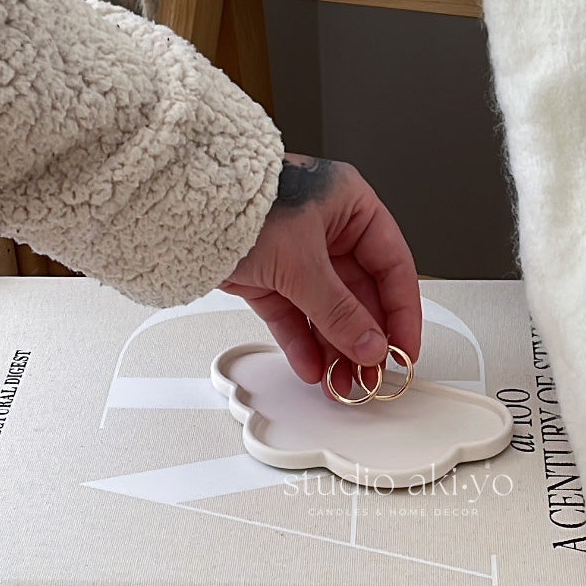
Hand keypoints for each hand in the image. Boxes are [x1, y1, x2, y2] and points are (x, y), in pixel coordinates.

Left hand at [220, 154, 421, 391]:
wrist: (180, 206)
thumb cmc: (240, 203)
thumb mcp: (301, 263)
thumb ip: (339, 311)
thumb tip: (370, 345)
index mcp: (349, 205)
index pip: (392, 264)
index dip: (402, 312)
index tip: (405, 348)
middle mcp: (327, 227)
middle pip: (359, 293)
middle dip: (363, 339)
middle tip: (371, 375)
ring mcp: (296, 252)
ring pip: (326, 309)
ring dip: (335, 348)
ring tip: (341, 382)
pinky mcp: (267, 275)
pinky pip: (293, 314)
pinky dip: (302, 341)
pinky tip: (313, 367)